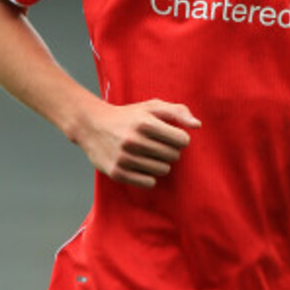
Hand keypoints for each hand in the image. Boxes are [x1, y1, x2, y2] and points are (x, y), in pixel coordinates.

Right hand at [75, 98, 200, 188]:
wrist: (92, 125)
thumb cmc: (128, 115)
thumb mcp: (151, 106)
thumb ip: (177, 111)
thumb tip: (198, 125)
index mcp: (145, 122)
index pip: (182, 140)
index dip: (180, 138)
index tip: (171, 135)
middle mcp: (134, 140)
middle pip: (173, 156)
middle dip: (170, 151)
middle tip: (158, 145)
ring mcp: (124, 158)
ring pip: (163, 170)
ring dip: (160, 163)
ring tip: (148, 154)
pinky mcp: (117, 172)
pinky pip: (149, 183)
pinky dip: (149, 176)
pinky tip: (141, 165)